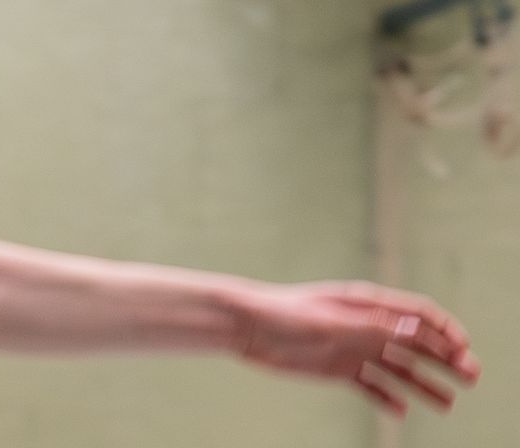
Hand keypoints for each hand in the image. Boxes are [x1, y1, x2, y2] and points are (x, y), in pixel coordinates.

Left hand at [237, 280, 479, 416]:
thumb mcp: (332, 321)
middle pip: (415, 342)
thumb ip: (375, 326)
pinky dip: (387, 398)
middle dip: (445, 358)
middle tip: (471, 377)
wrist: (244, 327)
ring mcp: (353, 347)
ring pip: (397, 368)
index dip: (444, 330)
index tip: (464, 350)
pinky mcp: (337, 368)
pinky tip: (400, 411)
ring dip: (423, 383)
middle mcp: (365, 325)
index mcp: (366, 304)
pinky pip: (370, 386)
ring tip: (447, 404)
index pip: (417, 314)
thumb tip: (421, 329)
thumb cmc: (285, 313)